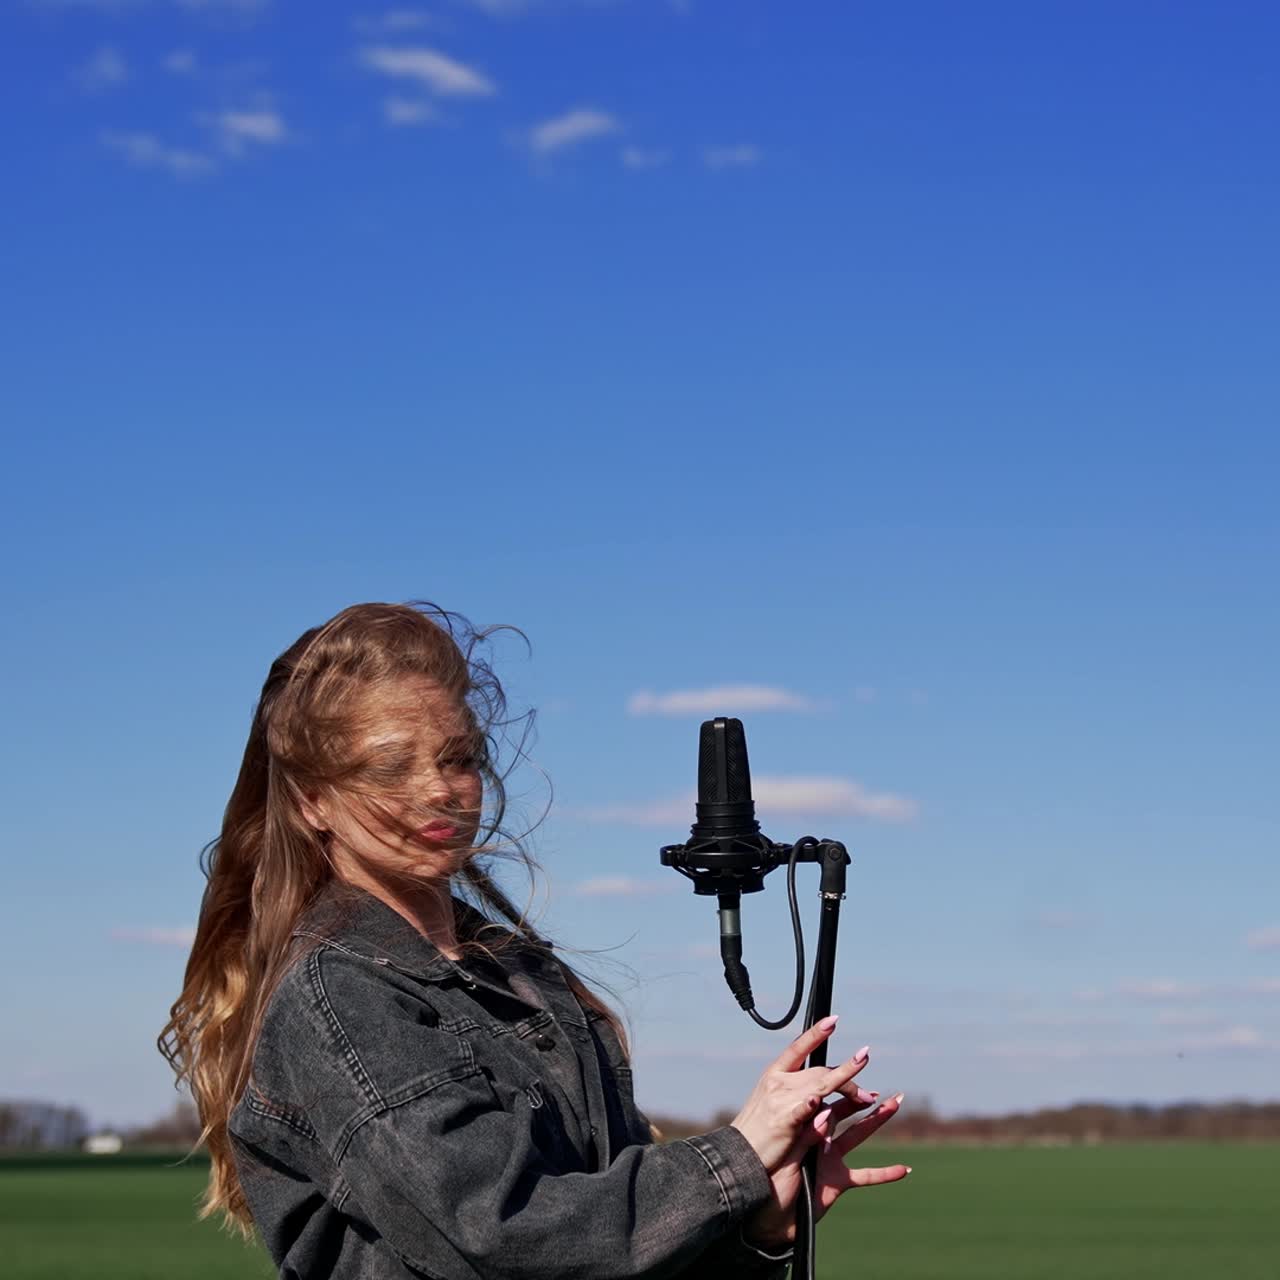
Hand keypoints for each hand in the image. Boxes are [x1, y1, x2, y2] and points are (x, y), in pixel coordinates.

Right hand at [729, 1016, 873, 1172]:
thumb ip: (798, 1093)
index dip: (816, 1032)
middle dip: (848, 1073)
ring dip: (846, 1084)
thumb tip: (824, 1094)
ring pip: (820, 1085)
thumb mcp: (774, 1101)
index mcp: (775, 1073)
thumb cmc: (759, 1128)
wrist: (739, 1153)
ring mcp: (781, 1100)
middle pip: (820, 1071)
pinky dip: (809, 1105)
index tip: (834, 1019)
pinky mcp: (784, 1121)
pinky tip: (816, 1101)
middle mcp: (778, 1082)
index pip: (798, 1047)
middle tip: (867, 1067)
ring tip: (866, 1090)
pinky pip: (801, 1110)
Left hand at [744, 1076, 909, 1247]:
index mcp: (804, 1128)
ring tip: (895, 1103)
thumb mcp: (789, 1153)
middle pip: (845, 1112)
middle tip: (878, 1081)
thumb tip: (825, 1112)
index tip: (851, 1071)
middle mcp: (820, 1140)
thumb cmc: (770, 1179)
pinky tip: (904, 1170)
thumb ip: (808, 1135)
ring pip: (858, 1135)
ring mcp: (832, 1160)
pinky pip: (866, 1176)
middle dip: (861, 1097)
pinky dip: (885, 1174)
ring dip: (877, 1120)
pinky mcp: (839, 1182)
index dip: (838, 1090)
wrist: (769, 1213)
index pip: (825, 1103)